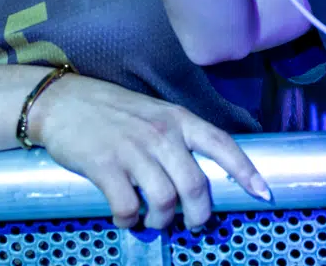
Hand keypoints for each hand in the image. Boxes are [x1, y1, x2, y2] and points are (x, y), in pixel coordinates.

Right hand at [29, 73, 270, 229]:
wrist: (62, 102)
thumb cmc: (111, 110)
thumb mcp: (154, 113)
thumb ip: (176, 138)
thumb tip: (195, 176)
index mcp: (178, 119)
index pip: (222, 145)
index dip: (245, 171)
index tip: (262, 193)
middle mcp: (162, 134)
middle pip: (195, 185)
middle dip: (199, 215)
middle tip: (192, 224)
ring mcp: (133, 150)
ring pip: (165, 201)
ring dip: (161, 221)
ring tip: (151, 221)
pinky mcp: (105, 166)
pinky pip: (128, 207)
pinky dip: (128, 220)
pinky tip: (124, 217)